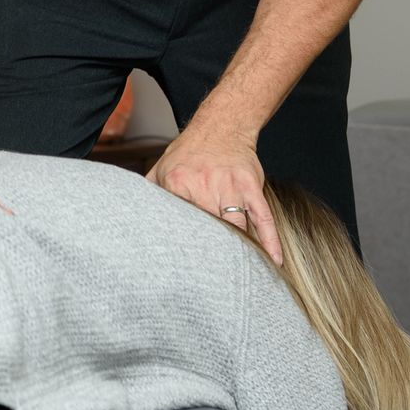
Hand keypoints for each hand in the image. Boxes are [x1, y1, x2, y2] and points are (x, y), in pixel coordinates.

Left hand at [146, 130, 280, 263]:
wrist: (221, 126)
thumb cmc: (189, 152)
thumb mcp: (162, 167)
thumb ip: (149, 193)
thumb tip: (134, 218)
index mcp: (178, 183)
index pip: (179, 223)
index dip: (181, 247)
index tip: (183, 270)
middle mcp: (203, 184)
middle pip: (207, 229)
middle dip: (209, 255)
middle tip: (210, 283)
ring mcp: (230, 186)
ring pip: (235, 226)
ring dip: (238, 251)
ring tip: (238, 276)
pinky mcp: (251, 186)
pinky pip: (263, 216)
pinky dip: (270, 239)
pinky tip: (275, 260)